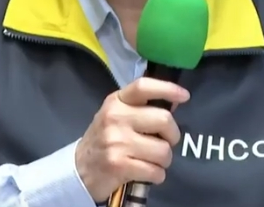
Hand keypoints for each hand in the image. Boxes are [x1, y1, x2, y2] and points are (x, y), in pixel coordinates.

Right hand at [75, 77, 189, 200]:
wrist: (79, 170)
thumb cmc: (104, 140)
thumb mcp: (117, 116)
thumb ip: (141, 108)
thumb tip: (175, 101)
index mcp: (116, 102)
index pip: (144, 87)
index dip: (167, 89)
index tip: (184, 96)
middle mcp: (116, 118)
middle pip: (164, 120)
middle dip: (172, 136)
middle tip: (165, 142)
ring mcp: (117, 142)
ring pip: (163, 150)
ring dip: (164, 160)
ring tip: (152, 160)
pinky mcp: (119, 165)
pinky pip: (156, 171)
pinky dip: (157, 175)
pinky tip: (147, 172)